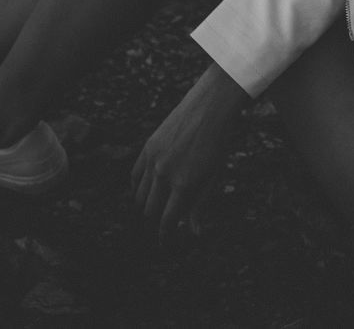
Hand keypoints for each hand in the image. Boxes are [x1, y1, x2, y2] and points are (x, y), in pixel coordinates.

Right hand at [131, 66, 247, 243]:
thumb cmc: (218, 143)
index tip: (167, 246)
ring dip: (147, 207)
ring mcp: (153, 160)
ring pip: (139, 196)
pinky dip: (138, 189)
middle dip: (156, 224)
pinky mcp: (147, 147)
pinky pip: (135, 176)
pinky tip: (147, 192)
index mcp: (184, 184)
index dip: (166, 238)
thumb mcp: (213, 175)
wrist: (210, 107)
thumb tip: (194, 233)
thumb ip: (200, 204)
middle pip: (150, 212)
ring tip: (157, 211)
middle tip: (164, 227)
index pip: (167, 222)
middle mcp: (164, 174)